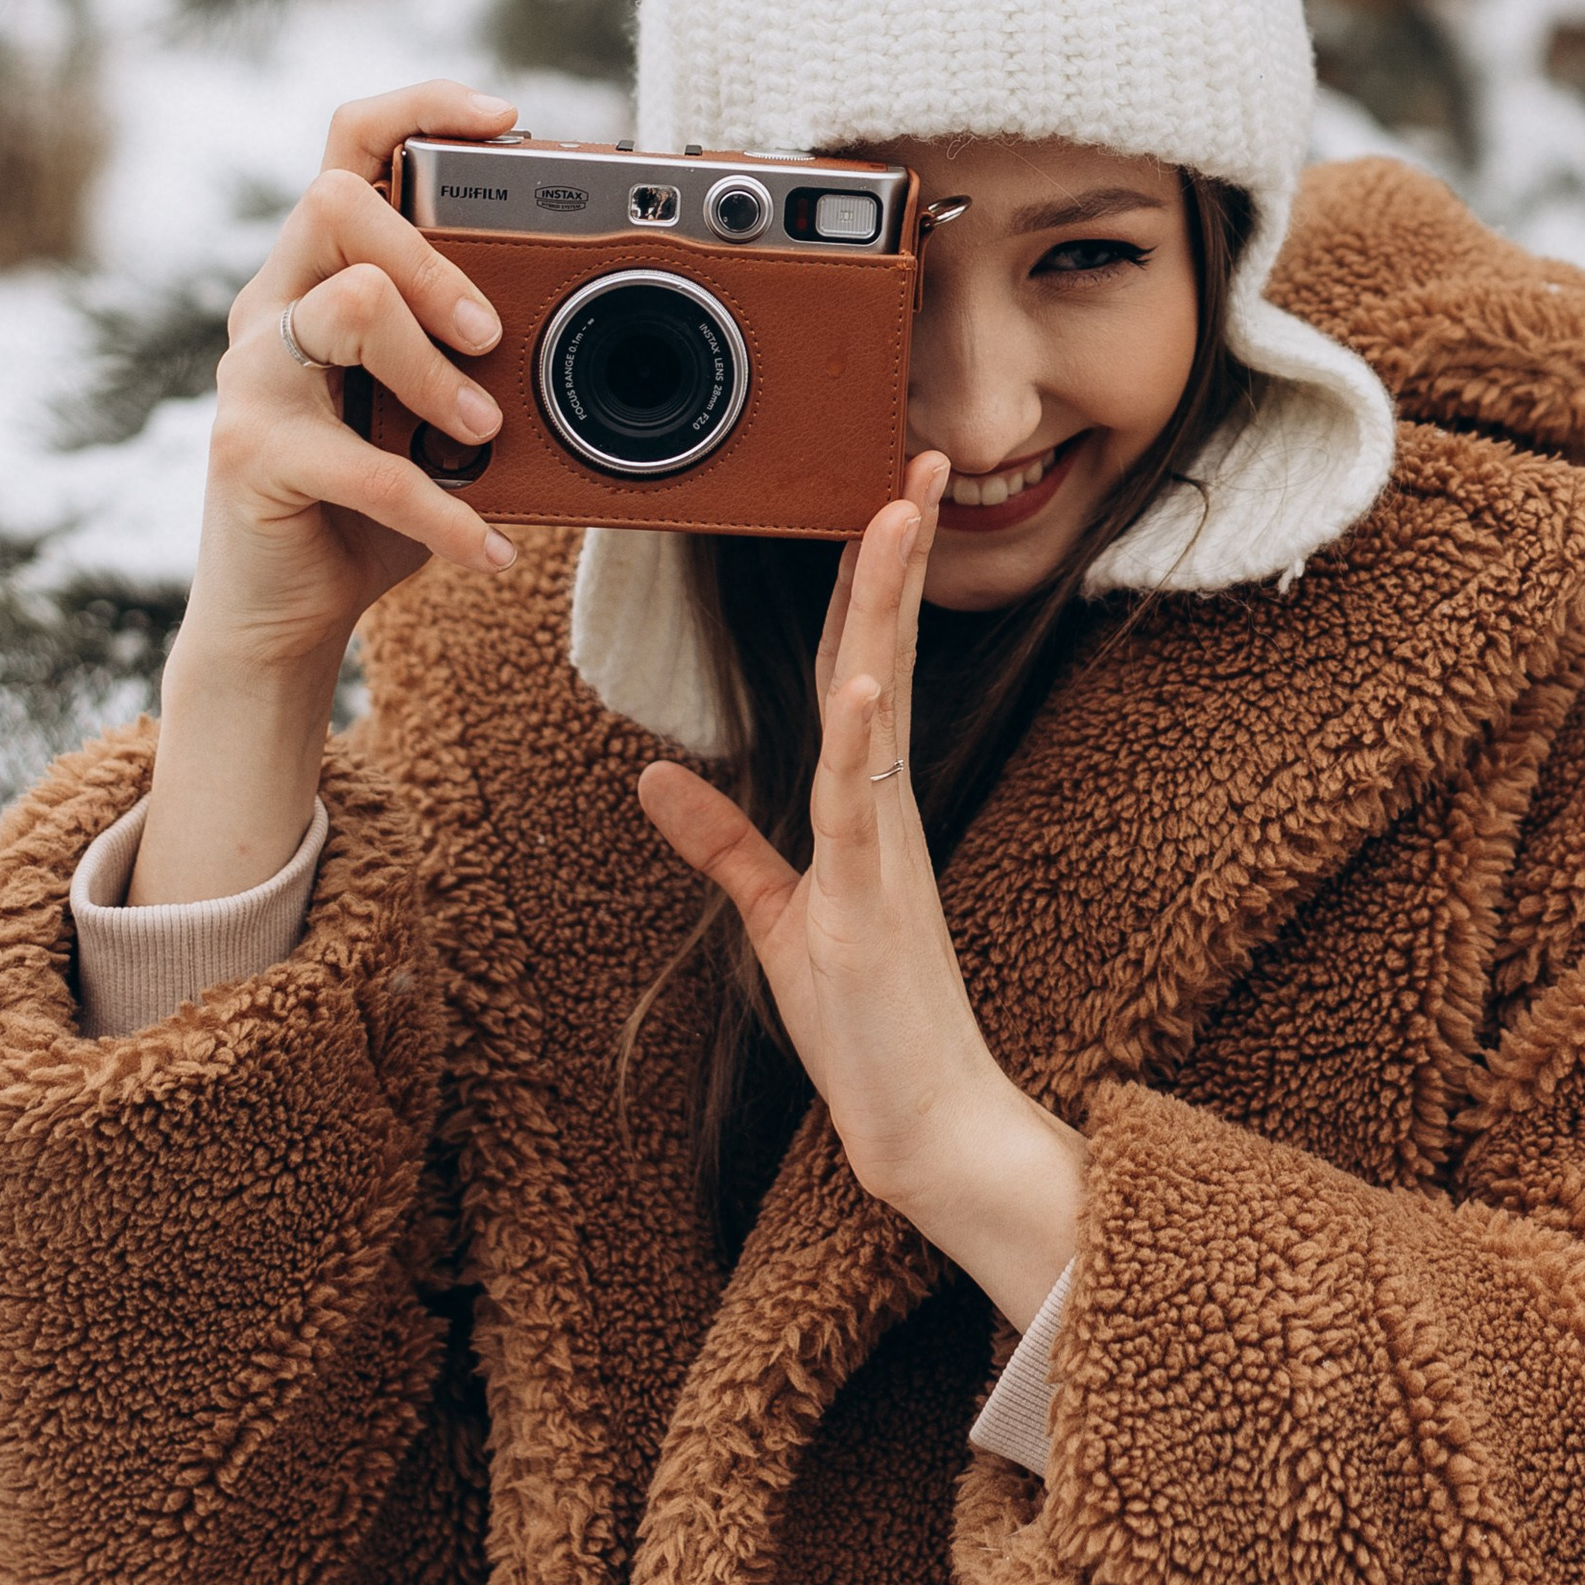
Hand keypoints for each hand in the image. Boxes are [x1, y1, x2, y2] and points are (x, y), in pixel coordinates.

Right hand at [135, 79, 519, 906]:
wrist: (282, 612)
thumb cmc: (366, 506)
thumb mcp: (433, 419)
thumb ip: (483, 367)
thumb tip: (606, 343)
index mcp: (318, 275)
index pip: (346, 144)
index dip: (419, 107)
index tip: (506, 116)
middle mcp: (271, 307)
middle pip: (335, 203)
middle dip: (433, 255)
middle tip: (492, 333)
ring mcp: (251, 376)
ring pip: (346, 303)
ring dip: (436, 371)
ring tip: (484, 433)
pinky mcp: (249, 454)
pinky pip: (360, 464)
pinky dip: (441, 512)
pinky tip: (489, 549)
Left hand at [636, 457, 1083, 1326]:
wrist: (929, 1125)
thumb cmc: (867, 1030)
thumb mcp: (777, 919)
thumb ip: (721, 843)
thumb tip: (655, 775)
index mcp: (866, 804)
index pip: (864, 665)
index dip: (869, 580)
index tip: (886, 494)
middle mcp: (883, 808)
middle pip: (885, 656)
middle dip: (897, 557)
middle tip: (918, 459)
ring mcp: (884, 851)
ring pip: (880, 704)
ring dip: (885, 610)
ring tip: (892, 518)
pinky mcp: (871, 905)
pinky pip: (861, 806)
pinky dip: (858, 736)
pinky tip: (858, 676)